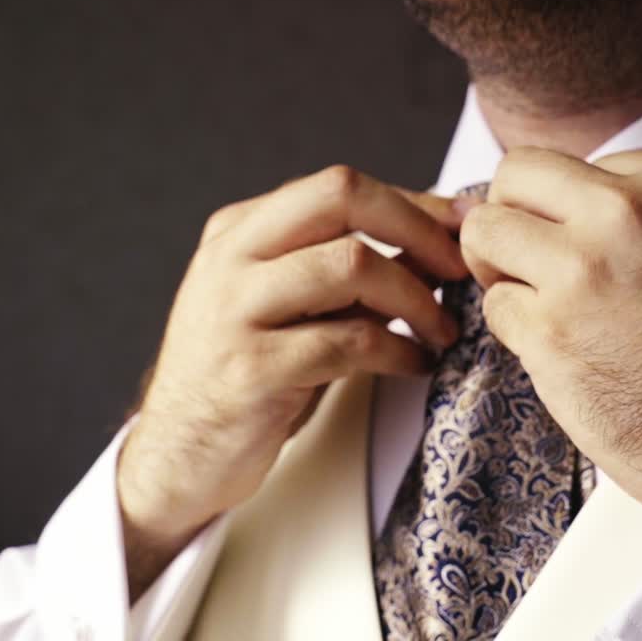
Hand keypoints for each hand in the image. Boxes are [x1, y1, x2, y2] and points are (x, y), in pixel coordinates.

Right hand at [117, 165, 468, 598]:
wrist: (177, 454)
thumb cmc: (249, 374)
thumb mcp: (287, 305)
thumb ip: (342, 268)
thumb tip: (437, 242)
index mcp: (241, 229)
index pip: (339, 186)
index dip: (414, 203)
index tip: (464, 228)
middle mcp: (232, 256)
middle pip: (341, 195)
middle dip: (418, 227)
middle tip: (460, 269)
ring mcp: (234, 310)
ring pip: (352, 264)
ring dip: (417, 297)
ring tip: (442, 331)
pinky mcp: (250, 369)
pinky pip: (347, 342)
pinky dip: (398, 351)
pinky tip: (415, 364)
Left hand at [460, 147, 641, 527]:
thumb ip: (630, 209)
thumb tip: (516, 199)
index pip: (569, 164)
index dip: (563, 212)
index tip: (593, 255)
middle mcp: (628, 211)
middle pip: (515, 176)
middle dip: (508, 218)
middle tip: (527, 264)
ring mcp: (584, 269)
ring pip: (484, 232)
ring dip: (497, 270)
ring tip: (541, 306)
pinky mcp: (551, 331)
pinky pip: (494, 306)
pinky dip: (516, 330)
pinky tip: (564, 354)